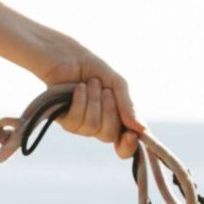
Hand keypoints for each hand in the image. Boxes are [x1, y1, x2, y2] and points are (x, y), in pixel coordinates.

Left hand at [35, 40, 142, 159]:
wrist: (68, 56)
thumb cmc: (93, 70)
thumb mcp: (117, 84)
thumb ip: (128, 105)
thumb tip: (140, 129)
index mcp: (114, 120)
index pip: (123, 146)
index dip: (127, 146)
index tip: (131, 135)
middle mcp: (96, 127)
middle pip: (109, 135)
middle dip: (110, 110)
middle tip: (105, 90)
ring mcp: (78, 125)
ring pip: (92, 126)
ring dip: (94, 100)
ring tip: (90, 84)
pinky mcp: (62, 119)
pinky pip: (76, 119)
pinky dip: (81, 99)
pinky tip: (78, 88)